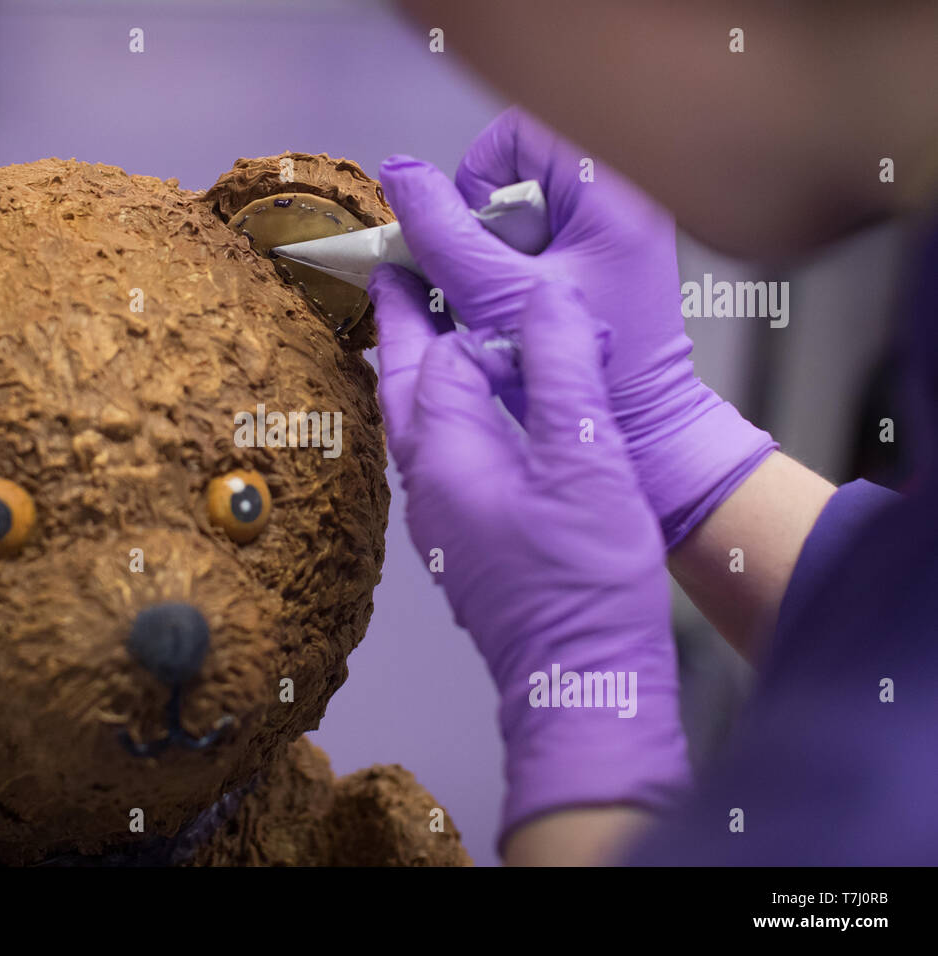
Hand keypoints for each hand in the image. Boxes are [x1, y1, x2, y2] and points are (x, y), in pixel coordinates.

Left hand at [370, 263, 688, 843]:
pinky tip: (470, 414)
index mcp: (447, 454)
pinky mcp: (460, 540)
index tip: (511, 296)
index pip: (447, 358)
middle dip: (402, 326)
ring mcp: (439, 517)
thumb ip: (561, 370)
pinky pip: (435, 456)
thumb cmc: (586, 579)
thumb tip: (546, 301)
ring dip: (418, 370)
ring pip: (412, 424)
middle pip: (402, 386)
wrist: (582, 678)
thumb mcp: (586, 457)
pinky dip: (442, 415)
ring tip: (427, 329)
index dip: (484, 322)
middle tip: (393, 272)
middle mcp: (427, 484)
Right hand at [390, 108, 776, 546]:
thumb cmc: (587, 369)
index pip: (517, 131)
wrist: (646, 425)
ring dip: (497, 252)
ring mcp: (615, 225)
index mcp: (613, 188)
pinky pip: (538, 235)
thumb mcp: (497, 297)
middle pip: (514, 171)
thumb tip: (397, 176)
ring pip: (519, 208)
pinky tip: (527, 306)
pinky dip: (516, 267)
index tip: (479, 240)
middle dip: (485, 225)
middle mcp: (622, 194)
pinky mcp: (605, 253)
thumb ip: (443, 236)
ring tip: (515, 298)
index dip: (479, 178)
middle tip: (496, 278)